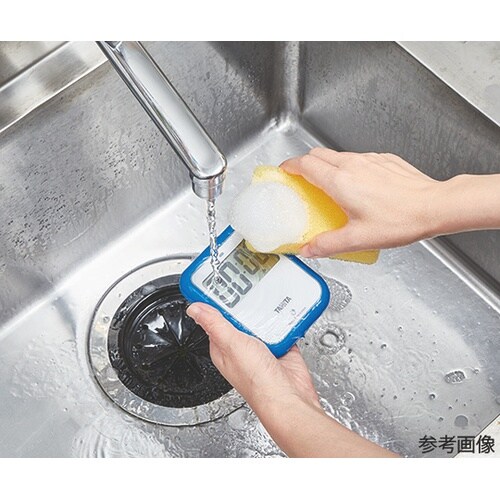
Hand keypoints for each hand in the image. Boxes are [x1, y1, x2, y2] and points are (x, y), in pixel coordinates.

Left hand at [186, 302, 320, 413]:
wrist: (288, 397)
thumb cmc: (257, 380)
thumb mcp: (231, 344)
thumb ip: (214, 324)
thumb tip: (194, 309)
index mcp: (223, 348)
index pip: (216, 319)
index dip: (217, 303)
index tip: (221, 286)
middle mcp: (242, 348)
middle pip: (241, 318)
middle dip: (245, 306)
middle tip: (249, 289)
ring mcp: (263, 348)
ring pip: (263, 321)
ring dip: (267, 314)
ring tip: (268, 301)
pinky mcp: (281, 348)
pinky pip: (282, 327)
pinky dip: (285, 321)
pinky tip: (285, 315)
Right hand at [280, 148, 442, 257]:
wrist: (435, 206)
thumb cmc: (400, 220)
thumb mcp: (358, 239)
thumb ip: (327, 245)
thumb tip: (308, 250)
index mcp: (341, 182)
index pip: (305, 164)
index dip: (290, 167)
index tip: (285, 172)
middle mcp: (353, 165)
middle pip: (317, 154)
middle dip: (304, 164)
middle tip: (302, 179)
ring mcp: (370, 159)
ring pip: (338, 155)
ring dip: (326, 165)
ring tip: (330, 185)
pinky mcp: (384, 160)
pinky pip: (358, 158)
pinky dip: (348, 167)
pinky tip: (358, 186)